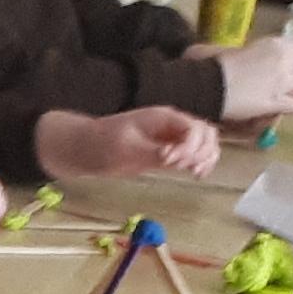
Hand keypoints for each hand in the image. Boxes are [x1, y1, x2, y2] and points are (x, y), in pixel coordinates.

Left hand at [37, 104, 220, 178]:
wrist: (85, 149)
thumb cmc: (101, 144)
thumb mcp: (124, 149)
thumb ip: (150, 152)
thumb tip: (173, 157)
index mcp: (163, 118)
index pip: (194, 128)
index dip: (189, 147)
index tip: (170, 162)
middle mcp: (171, 126)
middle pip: (206, 133)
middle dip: (202, 152)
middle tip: (186, 169)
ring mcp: (171, 138)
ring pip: (204, 143)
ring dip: (206, 157)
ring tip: (194, 174)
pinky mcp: (167, 152)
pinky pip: (193, 154)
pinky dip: (200, 163)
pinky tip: (196, 175)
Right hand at [186, 32, 292, 121]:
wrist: (211, 85)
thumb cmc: (217, 64)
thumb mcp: (234, 49)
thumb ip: (245, 52)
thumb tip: (236, 54)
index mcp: (276, 45)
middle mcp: (286, 63)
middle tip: (291, 81)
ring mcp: (283, 84)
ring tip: (288, 96)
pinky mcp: (277, 104)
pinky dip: (290, 107)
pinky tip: (281, 108)